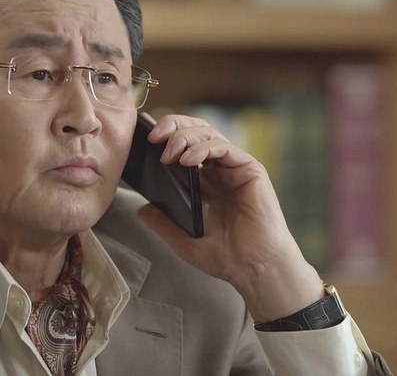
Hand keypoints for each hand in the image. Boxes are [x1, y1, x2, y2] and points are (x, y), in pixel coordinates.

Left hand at [137, 114, 323, 321]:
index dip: (166, 136)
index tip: (144, 135)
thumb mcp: (185, 241)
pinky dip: (203, 148)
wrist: (256, 270)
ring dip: (184, 137)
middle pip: (196, 132)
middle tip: (152, 137)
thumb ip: (163, 223)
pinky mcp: (250, 169)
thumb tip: (140, 209)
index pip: (185, 148)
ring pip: (208, 134)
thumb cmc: (227, 258)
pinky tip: (186, 160)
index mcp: (207, 183)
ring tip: (167, 154)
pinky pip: (223, 148)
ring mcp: (236, 169)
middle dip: (172, 127)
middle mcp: (221, 171)